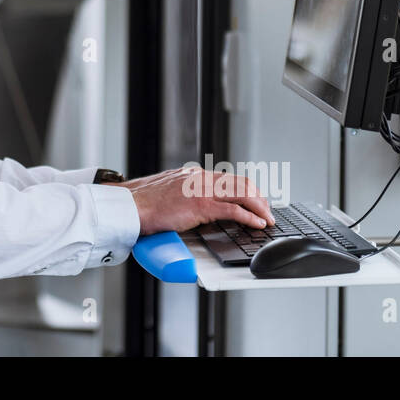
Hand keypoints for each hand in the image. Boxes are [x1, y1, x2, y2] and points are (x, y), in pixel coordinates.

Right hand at [110, 167, 274, 237]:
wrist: (131, 205)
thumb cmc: (144, 203)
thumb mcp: (169, 191)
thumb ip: (185, 194)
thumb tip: (196, 206)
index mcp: (194, 175)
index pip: (229, 178)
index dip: (247, 190)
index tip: (256, 200)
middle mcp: (201, 178)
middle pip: (241, 182)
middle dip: (259, 198)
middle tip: (267, 211)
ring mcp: (202, 190)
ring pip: (242, 192)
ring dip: (260, 207)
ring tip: (267, 219)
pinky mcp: (201, 205)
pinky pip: (234, 209)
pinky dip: (250, 217)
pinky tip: (258, 224)